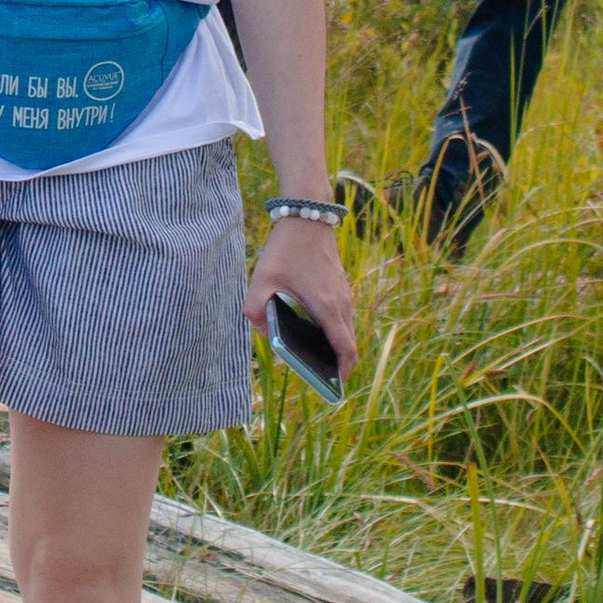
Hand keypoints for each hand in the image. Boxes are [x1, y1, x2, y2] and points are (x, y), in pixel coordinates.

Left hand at [246, 211, 358, 378]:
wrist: (307, 217)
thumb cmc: (285, 249)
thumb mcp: (261, 280)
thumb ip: (255, 309)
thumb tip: (264, 331)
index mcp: (326, 306)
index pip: (346, 348)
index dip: (342, 371)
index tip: (333, 385)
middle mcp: (342, 303)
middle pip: (347, 342)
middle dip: (335, 362)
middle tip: (316, 375)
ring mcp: (344, 294)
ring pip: (345, 329)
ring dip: (333, 344)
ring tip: (311, 356)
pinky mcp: (340, 287)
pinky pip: (341, 316)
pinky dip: (332, 329)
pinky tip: (310, 331)